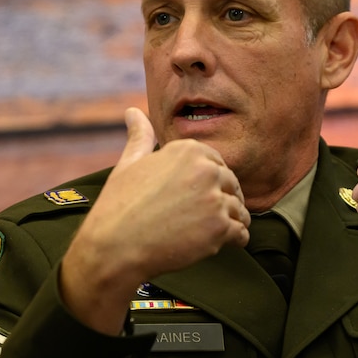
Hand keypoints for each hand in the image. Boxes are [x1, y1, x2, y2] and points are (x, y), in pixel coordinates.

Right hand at [60, 107, 249, 332]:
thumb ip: (140, 137)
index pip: (217, 163)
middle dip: (222, 200)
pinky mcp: (220, 228)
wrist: (115, 246)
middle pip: (231, 185)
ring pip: (239, 210)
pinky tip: (219, 243)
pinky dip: (234, 240)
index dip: (209, 182)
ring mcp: (214, 200)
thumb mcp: (129, 164)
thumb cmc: (119, 206)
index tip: (196, 195)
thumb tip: (133, 111)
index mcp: (188, 150)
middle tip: (202, 218)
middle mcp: (206, 170)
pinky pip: (242, 233)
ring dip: (229, 221)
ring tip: (208, 232)